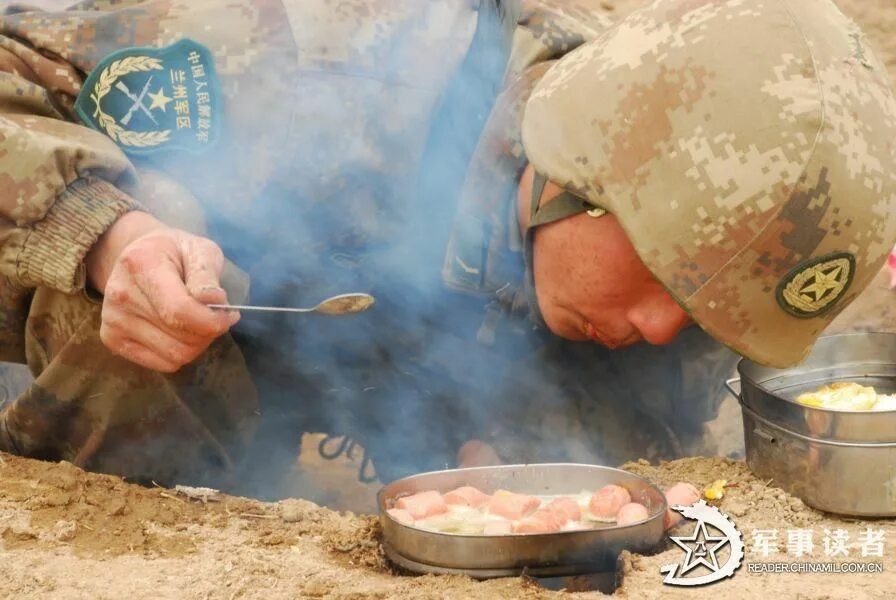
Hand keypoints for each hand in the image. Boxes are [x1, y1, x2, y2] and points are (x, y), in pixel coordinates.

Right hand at [86, 211, 238, 372]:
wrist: (137, 257)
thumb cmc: (174, 253)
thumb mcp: (198, 250)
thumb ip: (207, 275)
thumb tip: (215, 302)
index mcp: (141, 264)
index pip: (180, 310)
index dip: (211, 321)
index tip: (229, 315)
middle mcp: (121, 295)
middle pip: (180, 337)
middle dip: (209, 331)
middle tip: (217, 317)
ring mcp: (113, 320)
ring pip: (175, 355)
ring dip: (197, 344)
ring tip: (200, 323)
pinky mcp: (112, 339)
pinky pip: (162, 364)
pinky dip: (180, 354)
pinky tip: (182, 333)